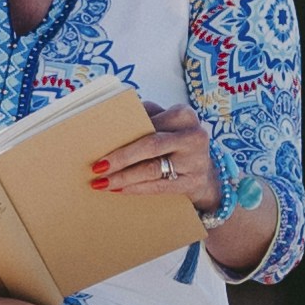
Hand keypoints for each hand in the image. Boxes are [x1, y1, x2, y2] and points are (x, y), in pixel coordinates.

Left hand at [90, 102, 219, 209]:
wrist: (206, 174)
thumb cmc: (177, 145)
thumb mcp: (167, 125)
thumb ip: (146, 120)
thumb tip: (109, 126)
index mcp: (183, 115)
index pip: (148, 122)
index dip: (122, 134)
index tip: (99, 144)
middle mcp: (193, 136)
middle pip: (150, 145)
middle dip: (120, 157)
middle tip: (98, 167)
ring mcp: (196, 161)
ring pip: (152, 169)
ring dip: (123, 177)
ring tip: (103, 182)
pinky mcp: (193, 182)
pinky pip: (159, 187)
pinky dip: (136, 188)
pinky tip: (119, 189)